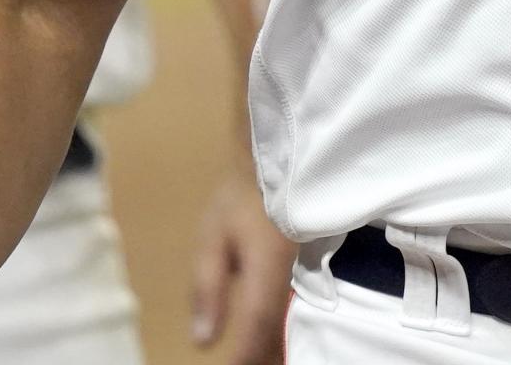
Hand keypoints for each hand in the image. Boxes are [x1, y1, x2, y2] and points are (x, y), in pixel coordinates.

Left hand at [189, 166, 294, 362]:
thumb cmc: (241, 198)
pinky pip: (294, 312)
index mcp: (268, 265)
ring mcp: (305, 274)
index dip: (244, 357)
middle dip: (263, 359)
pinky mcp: (308, 272)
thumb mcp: (212, 240)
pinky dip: (281, 334)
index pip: (257, 323)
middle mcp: (292, 275)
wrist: (280, 164)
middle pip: (279, 333)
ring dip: (273, 350)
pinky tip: (272, 346)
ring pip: (289, 325)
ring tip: (256, 362)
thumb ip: (207, 289)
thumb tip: (202, 341)